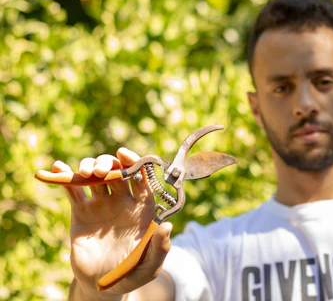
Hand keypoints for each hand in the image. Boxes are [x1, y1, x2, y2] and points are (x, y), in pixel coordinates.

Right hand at [51, 148, 172, 295]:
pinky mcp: (81, 212)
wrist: (102, 284)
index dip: (135, 163)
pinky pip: (74, 191)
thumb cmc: (132, 272)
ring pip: (96, 177)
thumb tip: (168, 227)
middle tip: (100, 170)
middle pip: (117, 172)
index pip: (142, 179)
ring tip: (84, 172)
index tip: (125, 154)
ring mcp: (102, 204)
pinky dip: (66, 177)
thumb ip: (160, 248)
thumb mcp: (150, 265)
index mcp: (142, 208)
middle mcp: (123, 201)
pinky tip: (58, 168)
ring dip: (89, 167)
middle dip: (109, 164)